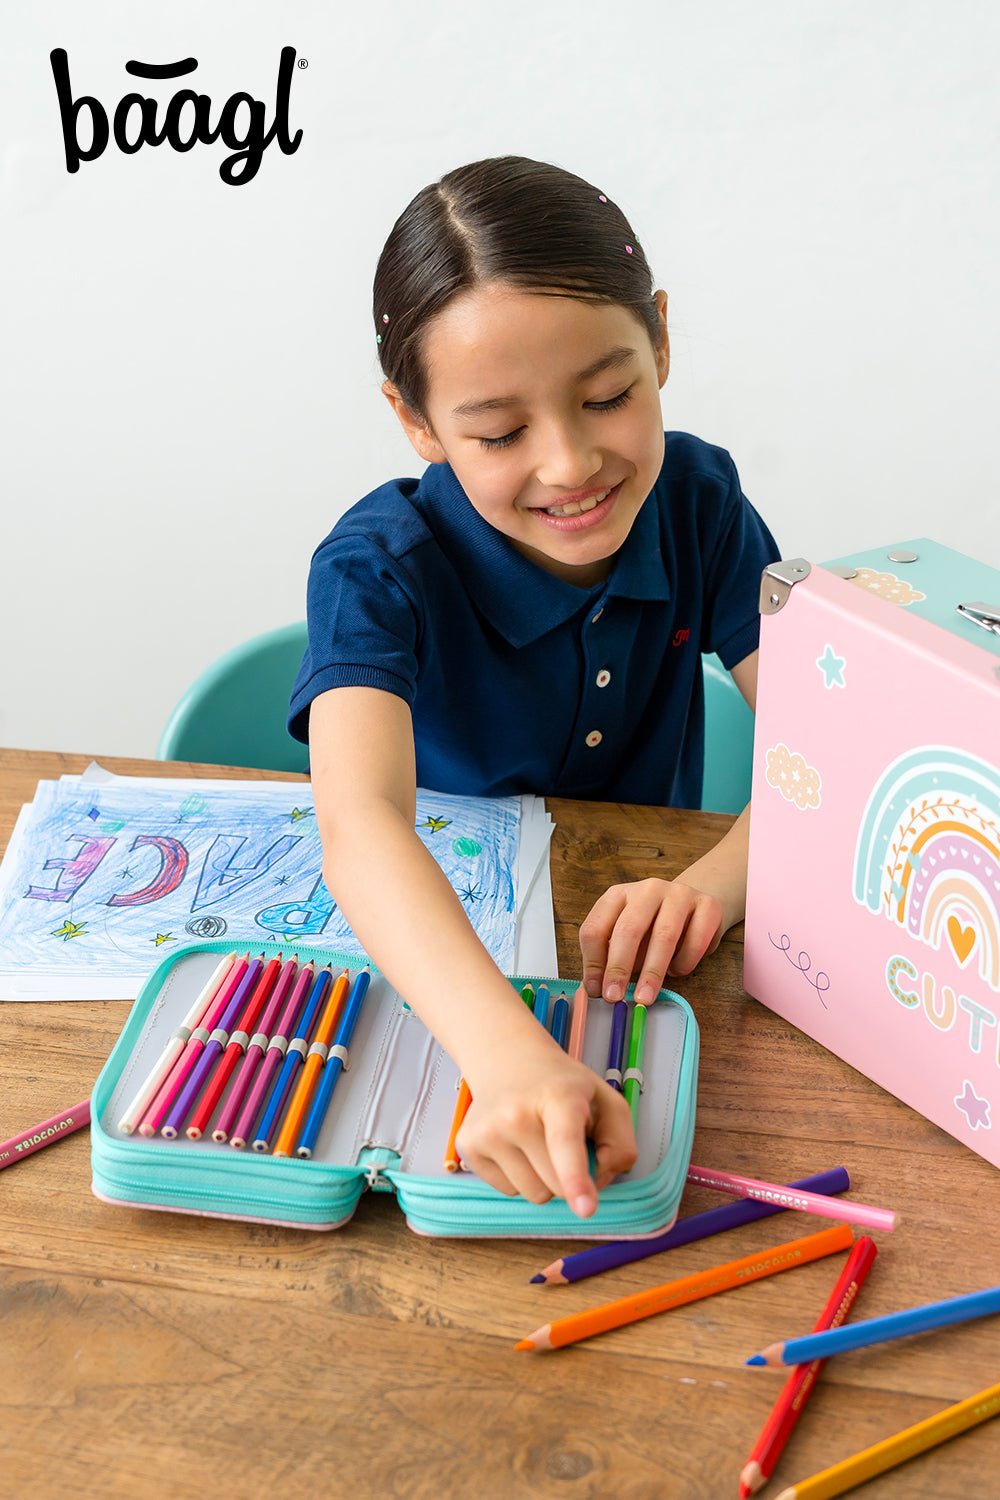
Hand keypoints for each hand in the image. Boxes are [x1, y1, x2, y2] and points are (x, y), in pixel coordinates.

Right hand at [456, 1044, 636, 1217]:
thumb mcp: (605, 1099)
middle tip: (563, 1139)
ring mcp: (487, 1130)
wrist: (507, 1059)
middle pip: (556, 1185)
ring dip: (543, 1178)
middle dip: (569, 1176)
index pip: (565, 1143)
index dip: (576, 1178)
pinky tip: (516, 1145)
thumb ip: (620, 1142)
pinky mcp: (467, 1145)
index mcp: (558, 1097)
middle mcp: (516, 1113)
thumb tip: (600, 1177)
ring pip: (533, 1194)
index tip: (586, 1208)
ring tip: (538, 1139)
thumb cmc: (561, 1085)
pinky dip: (519, 1176)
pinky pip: (508, 1191)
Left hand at [579, 877, 723, 1002]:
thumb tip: (598, 989)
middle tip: (615, 997)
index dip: (593, 962)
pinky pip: (696, 940)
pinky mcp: (708, 905)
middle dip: (619, 968)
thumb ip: (612, 958)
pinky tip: (676, 971)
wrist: (696, 905)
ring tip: (645, 996)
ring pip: (664, 935)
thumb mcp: (627, 937)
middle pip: (628, 929)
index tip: (595, 990)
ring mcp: (679, 894)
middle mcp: (647, 890)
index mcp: (618, 895)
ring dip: (652, 972)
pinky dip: (684, 962)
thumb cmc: (653, 927)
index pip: (596, 928)